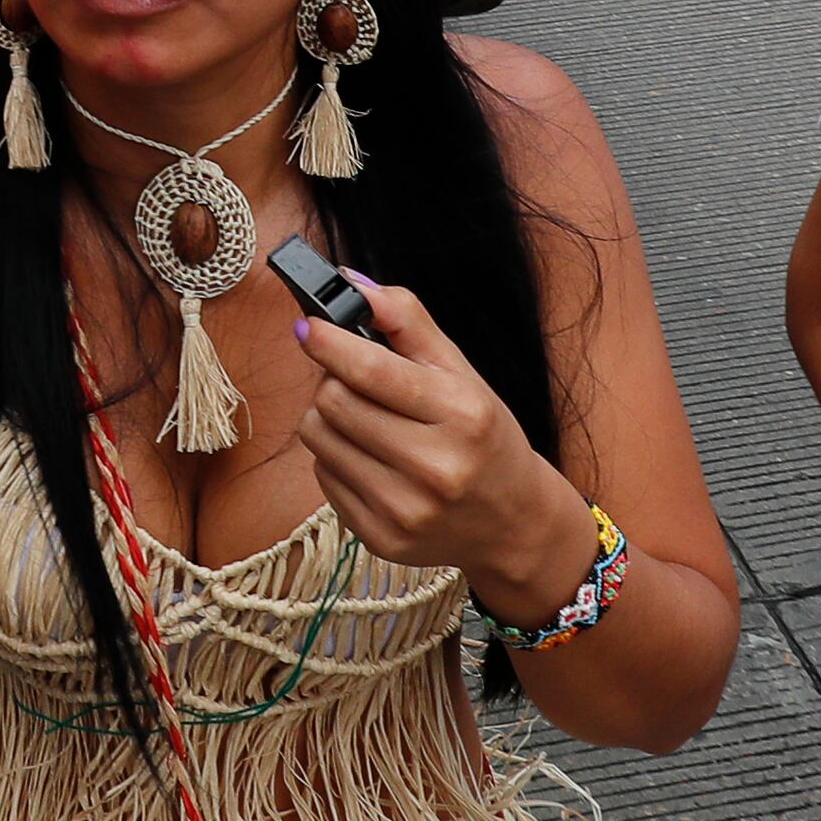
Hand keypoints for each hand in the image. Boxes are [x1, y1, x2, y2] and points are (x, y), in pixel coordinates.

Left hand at [291, 277, 581, 601]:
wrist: (512, 522)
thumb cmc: (483, 437)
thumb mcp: (462, 372)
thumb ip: (408, 321)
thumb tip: (351, 283)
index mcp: (461, 414)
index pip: (372, 371)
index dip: (329, 343)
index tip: (308, 325)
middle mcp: (435, 466)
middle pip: (334, 402)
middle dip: (333, 381)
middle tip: (354, 380)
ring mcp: (405, 508)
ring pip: (318, 438)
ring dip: (329, 419)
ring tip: (364, 420)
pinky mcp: (380, 537)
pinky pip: (323, 476)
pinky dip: (337, 459)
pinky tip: (372, 460)